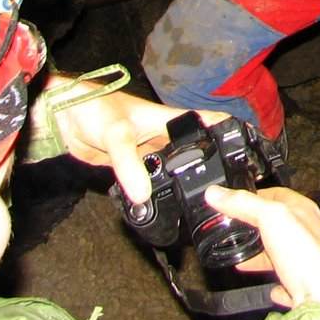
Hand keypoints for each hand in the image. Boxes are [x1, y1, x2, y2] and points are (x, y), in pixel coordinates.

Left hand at [52, 82, 226, 203]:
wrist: (62, 118)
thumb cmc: (93, 109)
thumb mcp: (116, 135)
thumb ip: (129, 165)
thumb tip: (143, 196)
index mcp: (169, 121)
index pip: (210, 125)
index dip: (234, 133)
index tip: (257, 148)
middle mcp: (164, 138)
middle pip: (196, 153)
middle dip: (214, 169)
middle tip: (233, 191)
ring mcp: (148, 154)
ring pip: (174, 171)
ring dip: (185, 185)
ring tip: (204, 206)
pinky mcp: (131, 169)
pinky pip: (150, 184)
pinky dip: (157, 196)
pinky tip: (162, 209)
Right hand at [202, 185, 319, 308]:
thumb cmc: (307, 255)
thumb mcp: (271, 218)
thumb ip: (243, 204)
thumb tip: (216, 193)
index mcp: (302, 211)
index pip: (275, 195)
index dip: (253, 196)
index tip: (233, 200)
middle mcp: (306, 233)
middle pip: (275, 224)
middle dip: (252, 227)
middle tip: (233, 229)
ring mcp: (303, 259)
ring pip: (277, 251)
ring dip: (258, 254)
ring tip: (240, 256)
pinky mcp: (300, 283)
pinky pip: (283, 278)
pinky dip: (271, 279)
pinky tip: (266, 284)